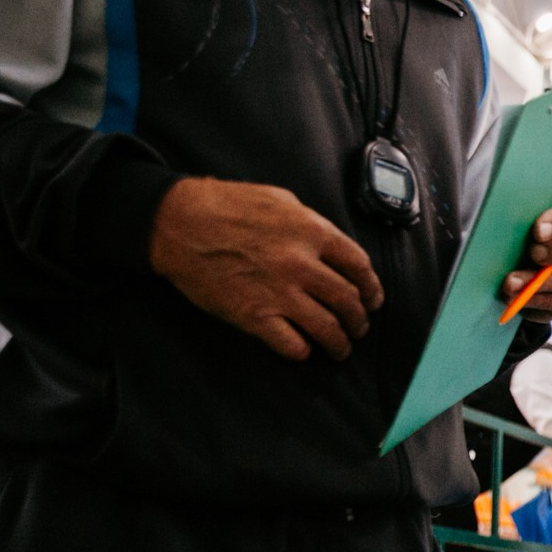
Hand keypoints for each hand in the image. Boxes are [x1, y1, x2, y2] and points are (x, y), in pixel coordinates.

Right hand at [149, 178, 383, 360]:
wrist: (177, 222)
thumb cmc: (225, 206)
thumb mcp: (279, 201)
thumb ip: (311, 224)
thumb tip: (333, 246)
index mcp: (313, 233)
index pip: (360, 267)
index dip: (372, 288)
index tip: (373, 300)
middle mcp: (302, 264)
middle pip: (349, 302)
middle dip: (359, 321)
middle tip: (359, 328)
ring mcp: (279, 292)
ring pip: (327, 328)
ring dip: (339, 343)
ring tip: (340, 348)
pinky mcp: (254, 315)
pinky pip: (292, 344)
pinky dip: (302, 351)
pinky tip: (303, 349)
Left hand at [500, 199, 551, 319]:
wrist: (539, 263)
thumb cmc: (541, 236)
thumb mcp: (539, 221)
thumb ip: (542, 221)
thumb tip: (541, 232)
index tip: (538, 232)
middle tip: (531, 255)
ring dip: (537, 283)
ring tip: (510, 284)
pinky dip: (537, 301)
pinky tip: (518, 298)